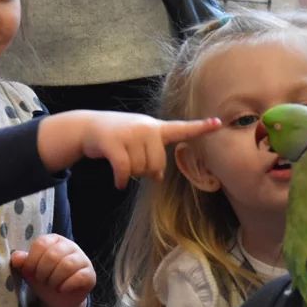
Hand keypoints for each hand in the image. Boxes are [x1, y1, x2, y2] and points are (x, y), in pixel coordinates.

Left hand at [10, 234, 94, 306]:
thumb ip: (23, 262)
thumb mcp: (31, 271)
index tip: (30, 272)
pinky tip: (62, 289)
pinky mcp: (90, 273)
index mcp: (53, 240)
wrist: (60, 298)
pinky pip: (80, 277)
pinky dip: (67, 285)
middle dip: (43, 273)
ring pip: (67, 265)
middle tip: (42, 281)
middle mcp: (69, 245)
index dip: (32, 261)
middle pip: (53, 255)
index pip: (41, 244)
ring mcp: (82, 258)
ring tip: (52, 286)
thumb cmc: (44, 279)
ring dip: (55, 279)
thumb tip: (15, 258)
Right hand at [38, 110, 221, 188]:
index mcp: (156, 129)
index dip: (200, 128)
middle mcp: (146, 129)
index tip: (218, 123)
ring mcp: (129, 134)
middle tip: (132, 162)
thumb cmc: (118, 137)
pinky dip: (121, 180)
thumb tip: (159, 177)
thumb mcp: (138, 142)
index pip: (182, 129)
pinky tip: (118, 183)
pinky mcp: (114, 142)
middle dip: (145, 171)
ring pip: (140, 170)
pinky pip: (125, 170)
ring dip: (131, 174)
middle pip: (157, 165)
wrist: (88, 127)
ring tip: (121, 162)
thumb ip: (152, 155)